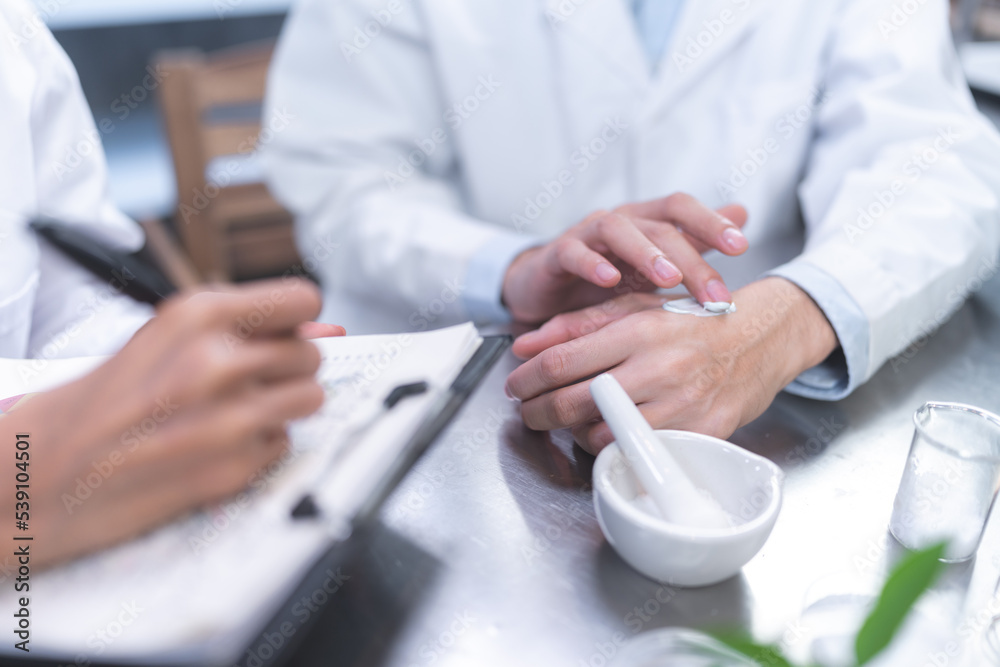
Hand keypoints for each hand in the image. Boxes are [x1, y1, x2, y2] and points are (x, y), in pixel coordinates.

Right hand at [4, 279, 338, 567]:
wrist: (44, 472)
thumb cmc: (100, 403)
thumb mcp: (164, 340)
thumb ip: (242, 327)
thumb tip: (325, 327)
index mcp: (197, 317)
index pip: (302, 300)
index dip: (298, 317)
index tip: (288, 329)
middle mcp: (217, 362)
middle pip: (310, 354)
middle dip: (286, 367)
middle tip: (248, 379)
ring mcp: (229, 418)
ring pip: (311, 398)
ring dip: (284, 405)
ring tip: (239, 410)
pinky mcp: (234, 467)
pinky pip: (283, 444)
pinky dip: (260, 446)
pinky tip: (218, 445)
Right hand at [501, 193, 749, 323]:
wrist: (548, 291)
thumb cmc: (606, 276)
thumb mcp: (655, 263)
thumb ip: (694, 240)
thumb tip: (743, 212)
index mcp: (645, 221)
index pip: (681, 209)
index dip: (711, 222)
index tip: (741, 247)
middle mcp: (619, 220)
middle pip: (658, 227)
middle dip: (690, 260)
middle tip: (714, 294)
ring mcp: (585, 235)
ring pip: (617, 230)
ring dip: (645, 253)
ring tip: (668, 278)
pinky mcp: (555, 255)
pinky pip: (573, 252)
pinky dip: (591, 263)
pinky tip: (609, 279)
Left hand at [505, 279, 837, 453]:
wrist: (760, 339)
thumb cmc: (691, 322)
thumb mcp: (635, 308)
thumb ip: (576, 325)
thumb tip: (525, 346)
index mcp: (640, 331)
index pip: (563, 362)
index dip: (527, 379)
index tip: (514, 385)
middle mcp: (660, 368)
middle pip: (574, 403)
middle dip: (537, 412)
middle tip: (526, 411)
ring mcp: (682, 406)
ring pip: (602, 435)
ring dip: (572, 433)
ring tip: (566, 421)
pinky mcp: (700, 434)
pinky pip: (639, 453)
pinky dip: (612, 447)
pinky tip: (605, 432)